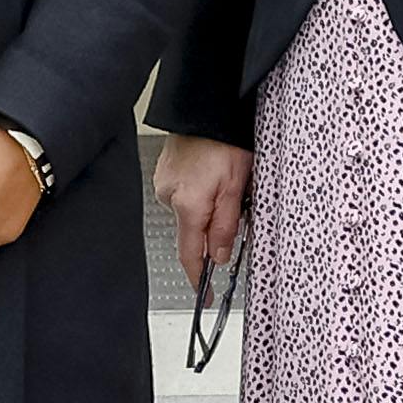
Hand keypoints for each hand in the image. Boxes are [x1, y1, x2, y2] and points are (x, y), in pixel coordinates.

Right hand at [156, 135, 250, 286]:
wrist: (208, 106)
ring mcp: (164, 184)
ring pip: (192, 212)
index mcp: (188, 205)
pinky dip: (200, 193)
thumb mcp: (237, 186)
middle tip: (237, 202)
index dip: (200, 280)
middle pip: (194, 231)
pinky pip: (185, 195)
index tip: (207, 296)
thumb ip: (226, 226)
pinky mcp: (165, 173)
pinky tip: (212, 173)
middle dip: (215, 228)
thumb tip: (218, 256)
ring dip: (209, 206)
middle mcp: (170, 196)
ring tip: (226, 179)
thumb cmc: (226, 140)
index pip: (191, 255)